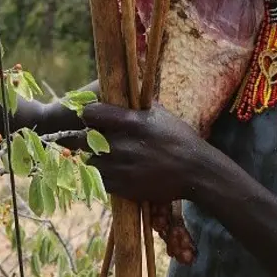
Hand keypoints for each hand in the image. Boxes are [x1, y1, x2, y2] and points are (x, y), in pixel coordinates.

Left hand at [82, 102, 207, 204]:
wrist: (195, 172)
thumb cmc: (179, 138)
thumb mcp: (159, 114)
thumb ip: (137, 104)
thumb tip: (124, 89)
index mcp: (131, 122)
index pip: (91, 113)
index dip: (88, 114)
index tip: (90, 116)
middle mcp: (122, 144)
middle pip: (82, 139)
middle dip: (82, 137)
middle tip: (86, 137)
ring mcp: (120, 167)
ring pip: (88, 160)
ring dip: (92, 157)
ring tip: (103, 154)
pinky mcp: (122, 186)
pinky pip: (99, 178)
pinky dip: (101, 174)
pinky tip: (112, 168)